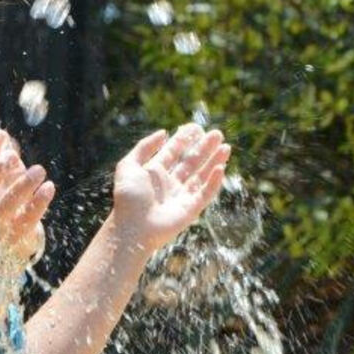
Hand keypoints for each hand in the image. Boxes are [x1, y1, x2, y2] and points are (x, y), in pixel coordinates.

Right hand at [0, 130, 55, 268]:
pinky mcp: (16, 239)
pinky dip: (38, 204)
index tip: (1, 136)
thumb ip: (0, 153)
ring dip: (21, 187)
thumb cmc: (9, 193)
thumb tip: (3, 139)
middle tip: (13, 157)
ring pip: (1, 210)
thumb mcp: (3, 170)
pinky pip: (25, 223)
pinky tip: (49, 187)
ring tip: (39, 170)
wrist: (21, 233)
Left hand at [110, 124, 229, 253]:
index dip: (184, 139)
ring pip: (201, 175)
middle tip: (216, 134)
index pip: (173, 152)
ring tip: (225, 146)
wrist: (133, 227)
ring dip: (213, 161)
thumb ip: (144, 147)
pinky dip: (214, 181)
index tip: (196, 127)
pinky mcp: (191, 209)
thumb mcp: (128, 165)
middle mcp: (169, 183)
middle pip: (191, 161)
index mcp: (154, 172)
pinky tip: (220, 167)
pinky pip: (206, 193)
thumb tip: (163, 132)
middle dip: (204, 147)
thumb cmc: (128, 197)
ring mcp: (181, 196)